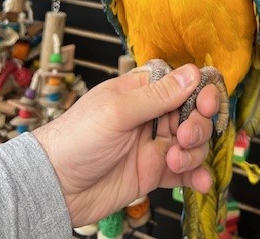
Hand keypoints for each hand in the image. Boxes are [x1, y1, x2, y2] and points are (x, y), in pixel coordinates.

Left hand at [33, 63, 218, 226]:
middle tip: (184, 137)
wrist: (55, 186)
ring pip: (192, 142)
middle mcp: (151, 115)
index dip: (199, 91)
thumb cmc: (78, 138)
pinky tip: (202, 182)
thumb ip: (158, 95)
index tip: (204, 103)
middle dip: (197, 125)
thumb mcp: (118, 111)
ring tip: (175, 161)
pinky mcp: (153, 172)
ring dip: (194, 152)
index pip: (181, 83)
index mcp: (141, 90)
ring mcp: (153, 144)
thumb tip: (193, 72)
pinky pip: (185, 172)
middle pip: (192, 113)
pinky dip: (197, 176)